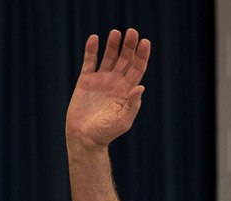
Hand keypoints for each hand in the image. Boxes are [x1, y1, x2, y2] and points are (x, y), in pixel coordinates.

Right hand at [66, 28, 150, 149]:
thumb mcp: (122, 120)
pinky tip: (94, 39)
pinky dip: (91, 50)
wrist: (85, 138)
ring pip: (108, 57)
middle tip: (132, 32)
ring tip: (116, 32)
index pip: (137, 69)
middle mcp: (115, 83)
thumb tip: (141, 87)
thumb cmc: (106, 133)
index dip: (142, 55)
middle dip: (129, 46)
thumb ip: (132, 105)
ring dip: (112, 45)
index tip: (145, 42)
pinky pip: (89, 62)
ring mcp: (101, 80)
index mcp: (127, 91)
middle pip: (125, 59)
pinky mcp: (85, 81)